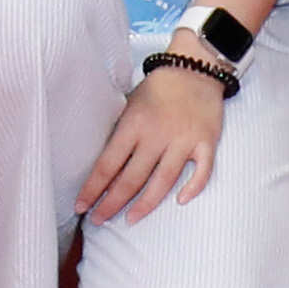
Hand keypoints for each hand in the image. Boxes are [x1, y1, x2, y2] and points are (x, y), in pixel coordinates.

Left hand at [83, 65, 228, 218]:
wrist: (196, 67)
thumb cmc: (159, 88)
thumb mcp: (130, 102)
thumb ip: (120, 131)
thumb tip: (101, 165)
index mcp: (134, 123)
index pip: (108, 164)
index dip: (93, 188)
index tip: (82, 205)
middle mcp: (158, 134)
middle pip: (132, 178)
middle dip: (112, 203)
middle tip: (98, 219)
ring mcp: (184, 139)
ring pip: (163, 181)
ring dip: (144, 204)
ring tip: (130, 219)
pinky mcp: (206, 142)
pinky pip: (202, 171)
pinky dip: (192, 188)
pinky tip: (180, 201)